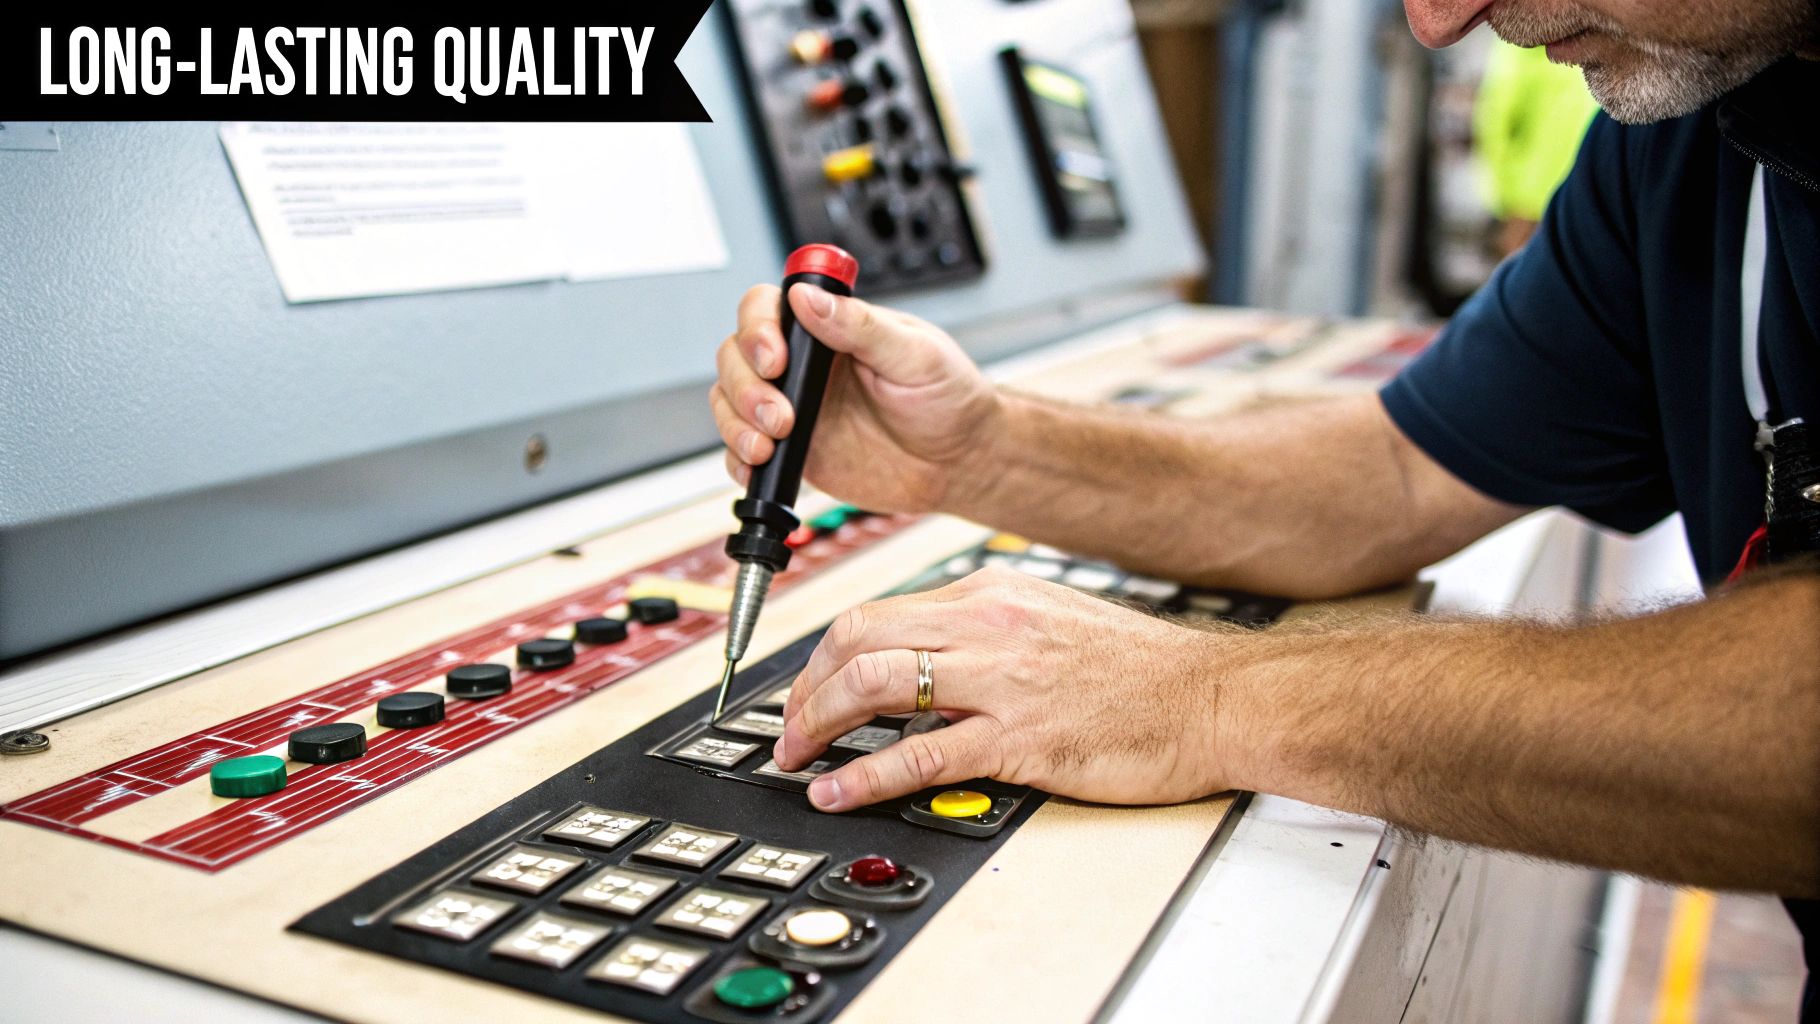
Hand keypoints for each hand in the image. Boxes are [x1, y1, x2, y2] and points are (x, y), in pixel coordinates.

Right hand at [710, 283, 1001, 513]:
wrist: (960, 463)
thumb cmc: (949, 399)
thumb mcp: (915, 355)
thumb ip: (861, 326)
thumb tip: (807, 298)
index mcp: (830, 328)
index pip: (767, 307)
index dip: (757, 327)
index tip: (775, 358)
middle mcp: (803, 365)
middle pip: (736, 355)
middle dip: (745, 384)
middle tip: (781, 414)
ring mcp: (793, 407)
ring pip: (730, 401)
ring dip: (736, 422)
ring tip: (771, 443)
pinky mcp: (794, 452)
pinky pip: (743, 452)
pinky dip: (738, 460)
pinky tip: (759, 466)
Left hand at [773, 565, 1238, 810]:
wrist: (1213, 698)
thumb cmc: (1143, 670)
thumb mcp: (1050, 619)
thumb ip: (984, 632)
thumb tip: (922, 657)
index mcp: (990, 595)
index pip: (878, 613)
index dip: (826, 657)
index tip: (810, 690)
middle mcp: (988, 626)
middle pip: (858, 639)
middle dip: (806, 688)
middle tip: (789, 729)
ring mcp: (1002, 680)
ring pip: (875, 684)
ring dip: (819, 725)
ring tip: (799, 758)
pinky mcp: (1021, 738)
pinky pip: (921, 753)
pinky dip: (865, 776)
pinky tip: (838, 792)